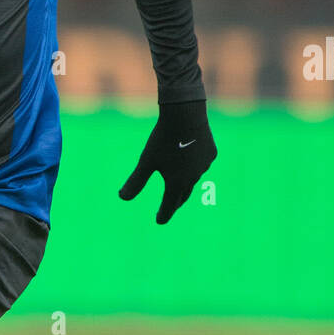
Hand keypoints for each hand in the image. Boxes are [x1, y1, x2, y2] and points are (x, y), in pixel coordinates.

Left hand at [119, 100, 216, 223]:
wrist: (185, 114)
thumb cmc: (162, 139)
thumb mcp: (146, 161)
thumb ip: (136, 181)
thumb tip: (122, 198)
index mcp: (177, 183)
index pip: (169, 206)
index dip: (163, 214)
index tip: (159, 220)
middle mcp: (193, 178)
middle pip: (183, 195)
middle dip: (175, 203)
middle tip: (169, 207)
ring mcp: (204, 166)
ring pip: (193, 179)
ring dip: (185, 184)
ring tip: (179, 185)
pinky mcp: (211, 153)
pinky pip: (201, 164)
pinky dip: (194, 167)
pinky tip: (191, 163)